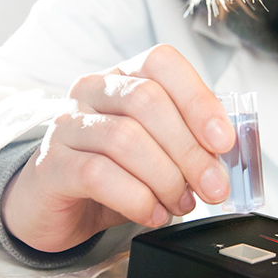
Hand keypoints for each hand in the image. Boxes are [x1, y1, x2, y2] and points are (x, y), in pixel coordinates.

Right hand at [0, 45, 234, 252]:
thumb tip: (226, 155)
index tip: (223, 141)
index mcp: (122, 76)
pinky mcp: (51, 163)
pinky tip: (151, 213)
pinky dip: (136, 198)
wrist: (53, 205)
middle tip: (212, 186)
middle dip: (190, 150)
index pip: (162, 63)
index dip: (198, 99)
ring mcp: (66, 124)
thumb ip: (188, 142)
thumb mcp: (155, 150)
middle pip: (148, 101)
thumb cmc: (111, 172)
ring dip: (165, 178)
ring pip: (125, 138)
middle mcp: (91, 91)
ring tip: (179, 203)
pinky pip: (98, 174)